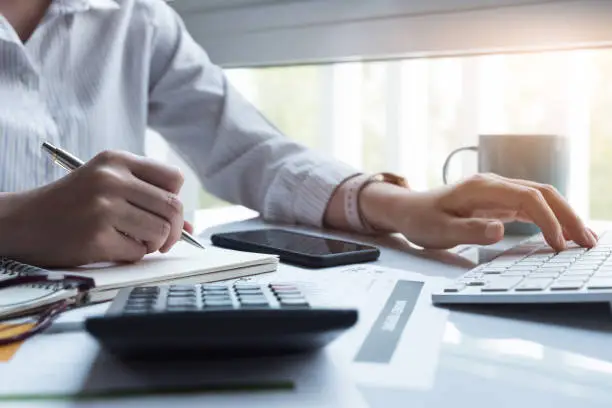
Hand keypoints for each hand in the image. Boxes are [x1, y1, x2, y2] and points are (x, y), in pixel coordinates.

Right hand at [0, 151, 187, 266]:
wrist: (22, 221)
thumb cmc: (71, 204)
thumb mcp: (107, 186)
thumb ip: (149, 199)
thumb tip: (191, 228)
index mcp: (117, 161)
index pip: (174, 178)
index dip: (175, 199)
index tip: (165, 212)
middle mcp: (111, 179)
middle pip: (173, 207)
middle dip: (175, 230)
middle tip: (163, 239)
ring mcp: (103, 208)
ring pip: (160, 232)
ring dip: (154, 244)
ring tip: (134, 240)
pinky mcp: (96, 237)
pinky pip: (138, 252)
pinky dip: (132, 255)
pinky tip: (113, 246)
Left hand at [360, 173, 596, 250]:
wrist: (407, 209)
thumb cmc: (421, 219)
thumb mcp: (439, 230)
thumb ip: (469, 230)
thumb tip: (501, 230)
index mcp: (481, 187)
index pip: (527, 197)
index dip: (548, 220)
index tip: (558, 245)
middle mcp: (494, 184)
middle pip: (542, 193)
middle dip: (568, 215)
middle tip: (588, 242)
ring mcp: (497, 191)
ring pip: (540, 198)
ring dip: (563, 216)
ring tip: (584, 240)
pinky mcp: (498, 201)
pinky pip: (530, 206)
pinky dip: (550, 218)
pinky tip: (562, 234)